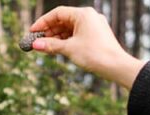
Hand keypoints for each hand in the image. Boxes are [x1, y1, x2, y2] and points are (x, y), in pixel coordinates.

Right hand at [29, 6, 145, 89]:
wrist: (117, 66)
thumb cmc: (95, 55)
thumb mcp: (69, 49)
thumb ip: (51, 45)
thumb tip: (35, 44)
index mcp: (83, 14)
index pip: (57, 13)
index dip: (43, 22)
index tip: (32, 31)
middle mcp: (90, 16)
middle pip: (63, 21)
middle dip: (49, 32)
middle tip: (37, 42)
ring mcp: (94, 26)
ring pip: (70, 29)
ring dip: (57, 38)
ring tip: (45, 48)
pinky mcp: (97, 36)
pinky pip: (78, 35)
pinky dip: (67, 41)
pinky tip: (58, 49)